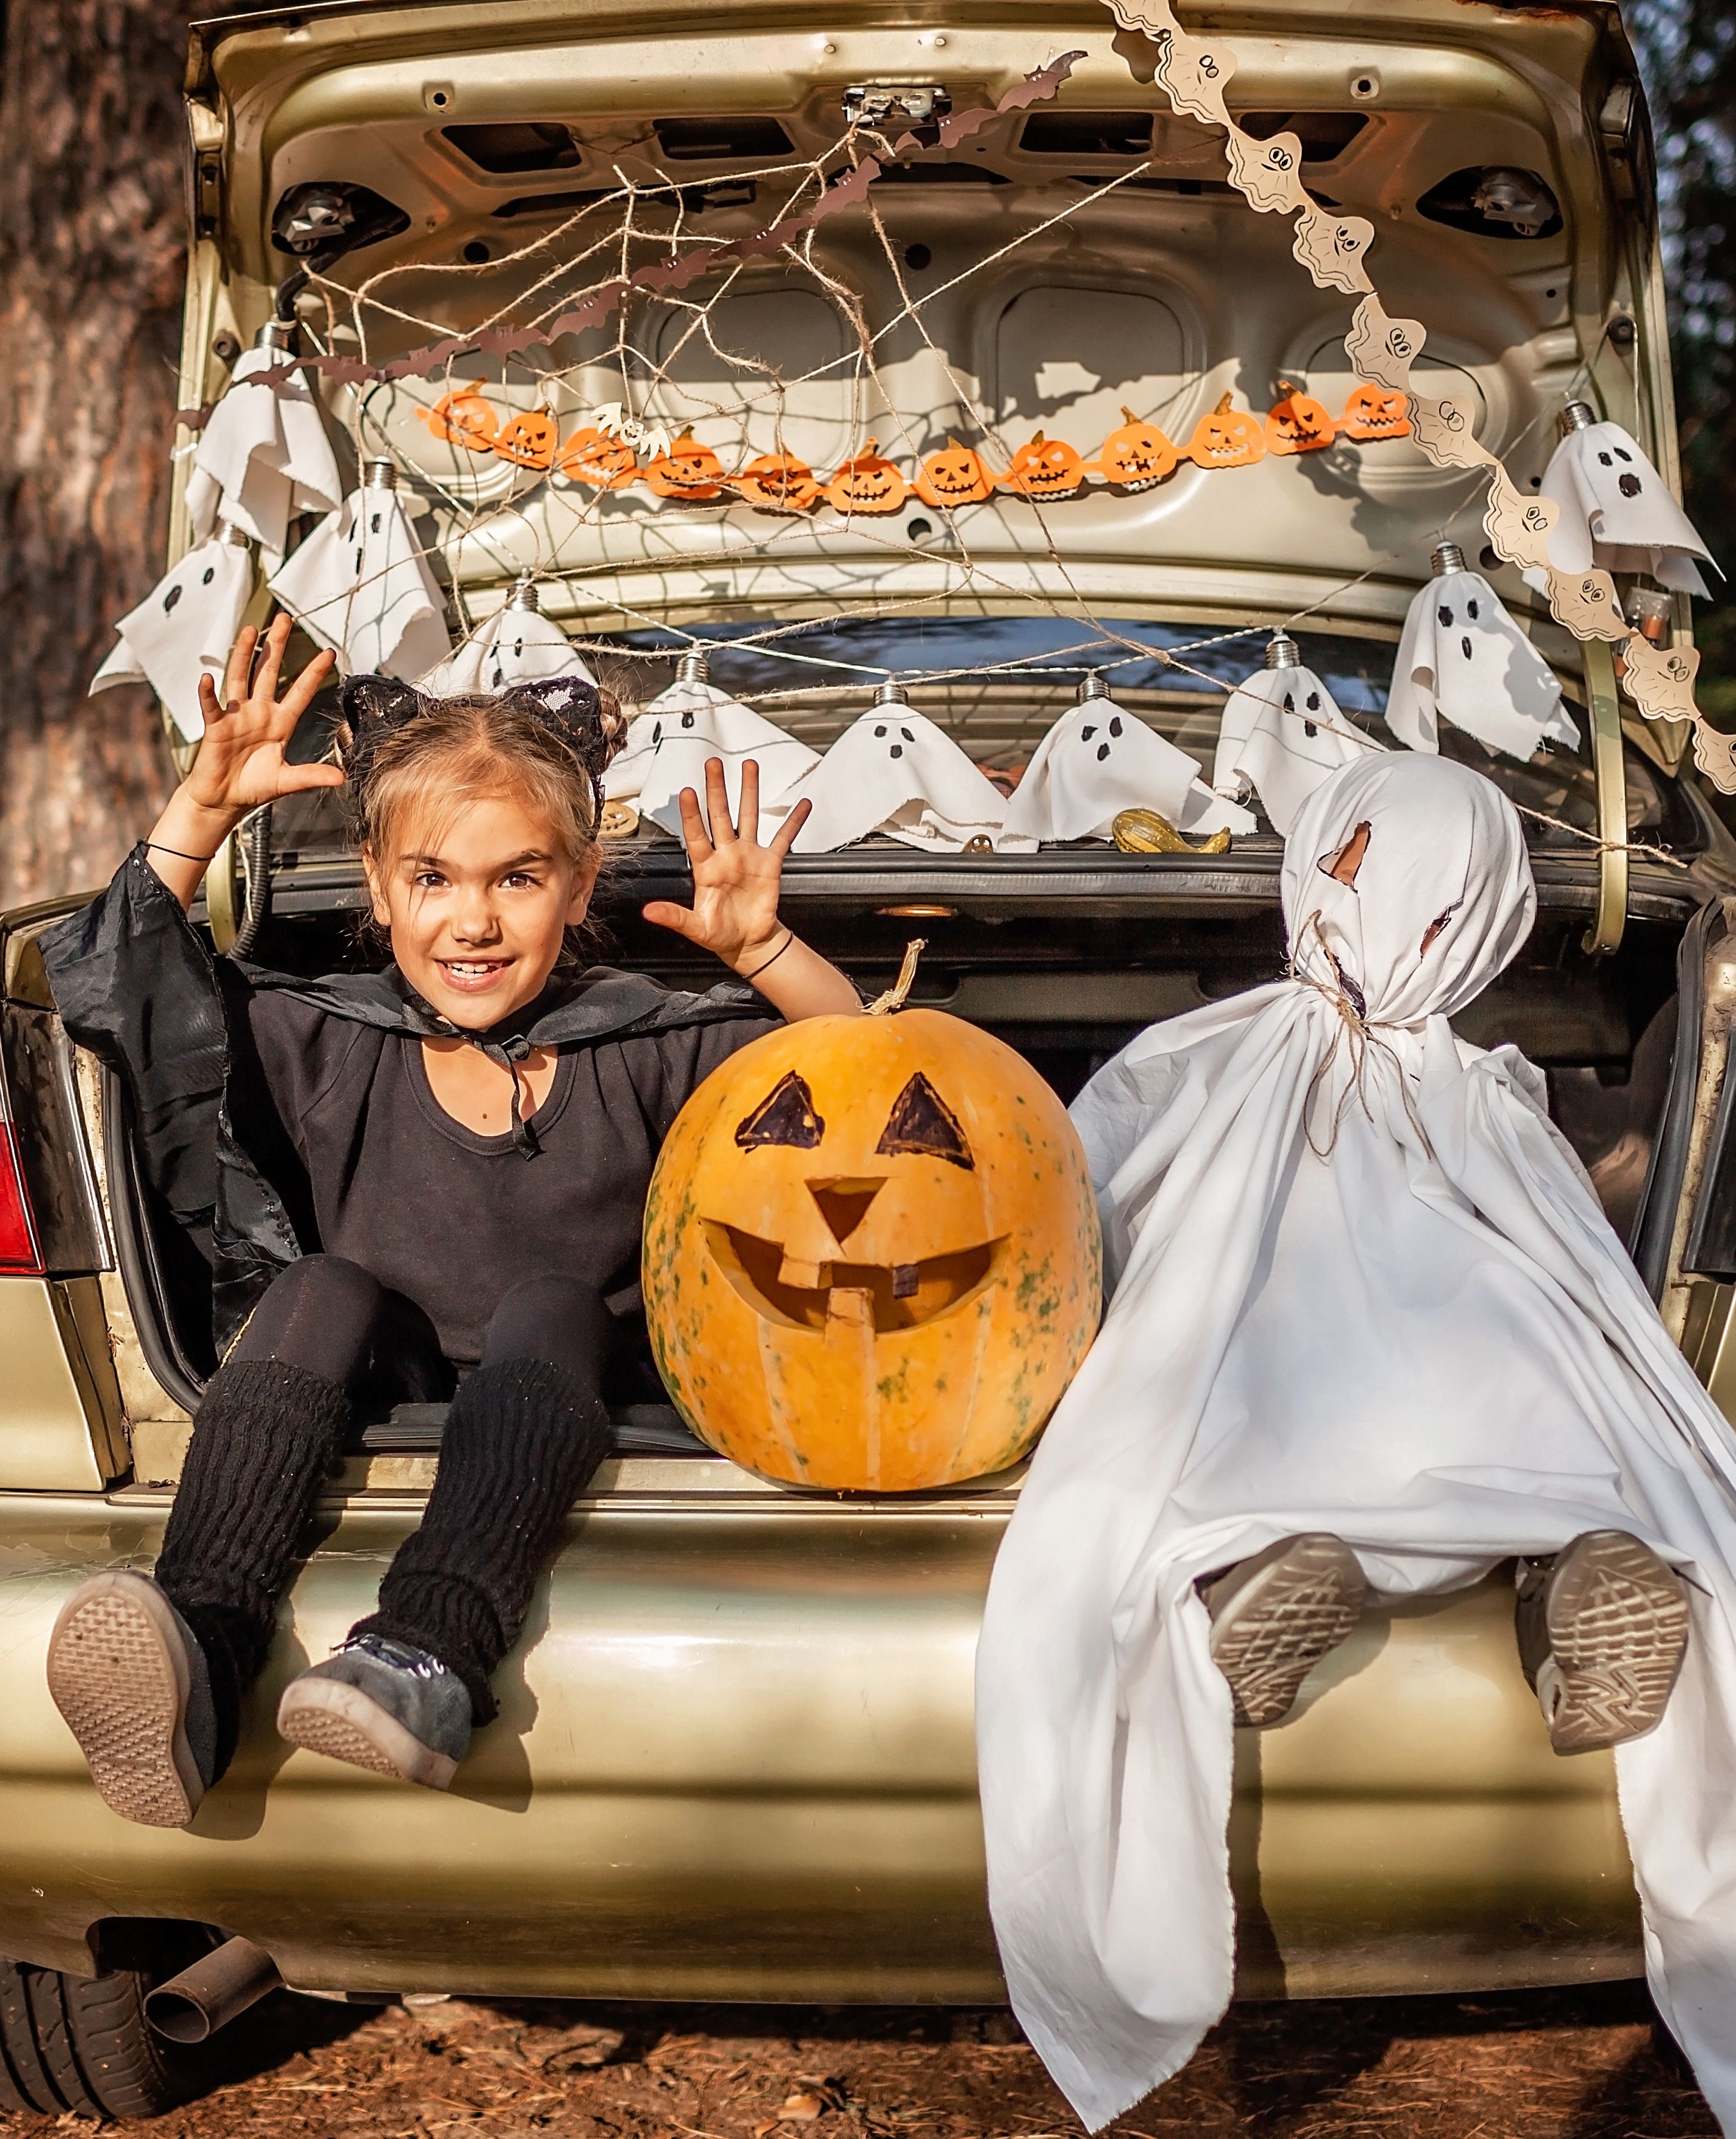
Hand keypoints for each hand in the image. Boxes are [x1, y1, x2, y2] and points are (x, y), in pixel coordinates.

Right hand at [143, 614, 342, 911]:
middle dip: (276, 646)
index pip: (300, 692)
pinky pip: (211, 706)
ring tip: (250, 631)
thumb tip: (341, 778)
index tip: (328, 652)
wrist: (224, 800)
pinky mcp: (216, 726)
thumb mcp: (287, 781)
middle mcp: (259, 713)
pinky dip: (208, 693)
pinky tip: (207, 678)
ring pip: (241, 677)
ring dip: (245, 654)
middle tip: (284, 619)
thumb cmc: (253, 787)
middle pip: (268, 672)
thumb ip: (311, 776)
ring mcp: (236, 716)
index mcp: (279, 723)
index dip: (313, 673)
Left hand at [642, 757, 809, 971]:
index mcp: (706, 868)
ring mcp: (748, 856)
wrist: (747, 942)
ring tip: (749, 767)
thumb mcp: (695, 928)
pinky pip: (783, 838)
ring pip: (748, 816)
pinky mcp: (770, 864)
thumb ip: (674, 917)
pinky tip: (802, 805)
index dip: (692, 814)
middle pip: (720, 815)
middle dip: (717, 789)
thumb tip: (649, 912)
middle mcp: (726, 855)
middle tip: (713, 764)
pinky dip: (793, 822)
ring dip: (749, 791)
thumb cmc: (720, 934)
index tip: (688, 792)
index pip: (696, 835)